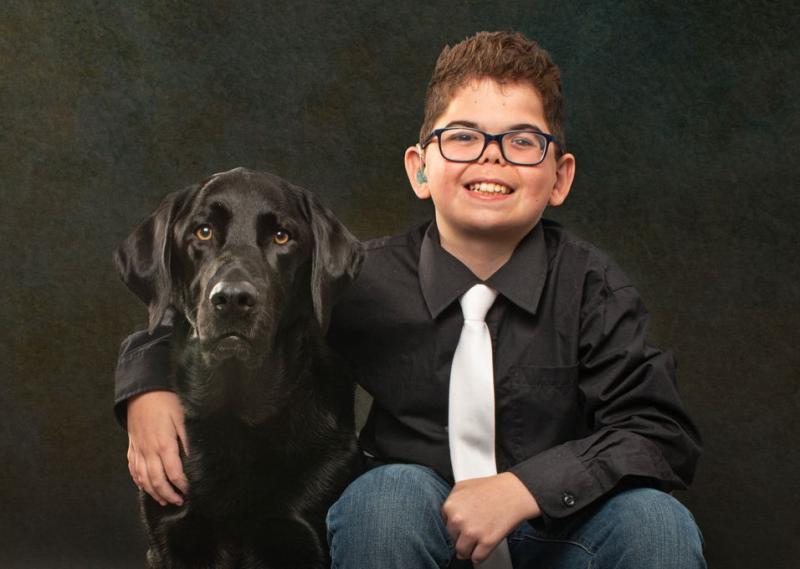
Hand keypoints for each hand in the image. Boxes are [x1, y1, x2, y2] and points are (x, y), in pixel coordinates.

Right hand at [127, 390, 189, 505]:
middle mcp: (149, 451)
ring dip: (154, 493)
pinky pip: (133, 470)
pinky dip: (139, 482)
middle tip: (179, 501)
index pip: (174, 472)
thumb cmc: (165, 402)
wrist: (141, 391)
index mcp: (164, 444)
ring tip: (164, 501)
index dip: (182, 484)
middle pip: (157, 481)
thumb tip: (192, 458)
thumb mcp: (182, 418)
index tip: (190, 490)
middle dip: (168, 494)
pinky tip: (145, 487)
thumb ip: (187, 439)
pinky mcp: (131, 447)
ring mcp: (138, 450)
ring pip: (143, 479)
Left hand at [442, 472, 540, 563]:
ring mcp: (472, 532)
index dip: (456, 525)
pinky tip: (484, 546)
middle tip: (474, 528)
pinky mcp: (486, 542)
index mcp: (450, 506)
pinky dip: (480, 555)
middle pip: (453, 539)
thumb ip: (451, 500)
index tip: (464, 524)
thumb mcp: (463, 486)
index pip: (446, 525)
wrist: (513, 493)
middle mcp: (458, 520)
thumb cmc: (491, 488)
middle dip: (462, 536)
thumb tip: (447, 516)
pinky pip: (477, 558)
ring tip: (477, 540)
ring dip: (469, 549)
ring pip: (462, 552)